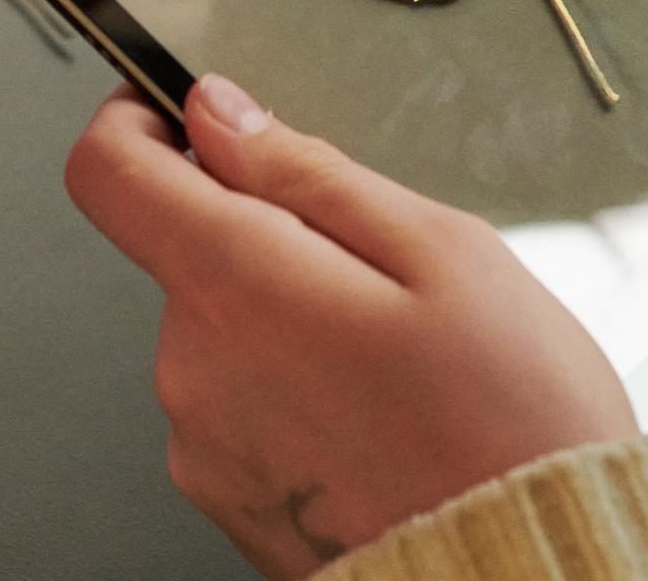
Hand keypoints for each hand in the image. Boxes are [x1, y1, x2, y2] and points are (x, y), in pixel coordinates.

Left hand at [66, 75, 634, 577]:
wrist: (538, 578)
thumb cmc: (513, 427)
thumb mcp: (441, 249)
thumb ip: (308, 169)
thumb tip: (220, 114)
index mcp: (236, 288)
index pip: (109, 173)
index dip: (136, 121)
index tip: (185, 113)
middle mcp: (195, 371)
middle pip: (188, 249)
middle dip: (270, 234)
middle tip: (381, 275)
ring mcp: (207, 449)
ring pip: (225, 328)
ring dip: (290, 317)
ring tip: (395, 362)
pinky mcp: (234, 504)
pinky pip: (242, 405)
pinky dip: (297, 391)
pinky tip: (379, 416)